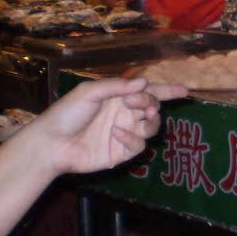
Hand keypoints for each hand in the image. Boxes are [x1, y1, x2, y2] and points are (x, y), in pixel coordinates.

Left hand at [26, 76, 186, 176]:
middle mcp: (124, 114)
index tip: (184, 91)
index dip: (167, 91)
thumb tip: (144, 82)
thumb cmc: (66, 113)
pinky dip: (132, 138)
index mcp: (118, 97)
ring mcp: (124, 133)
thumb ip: (116, 87)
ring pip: (152, 127)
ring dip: (150, 121)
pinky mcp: (121, 152)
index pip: (148, 91)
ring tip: (139, 117)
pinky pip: (139, 145)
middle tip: (138, 104)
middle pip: (153, 108)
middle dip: (152, 103)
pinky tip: (116, 134)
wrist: (52, 144)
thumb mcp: (89, 92)